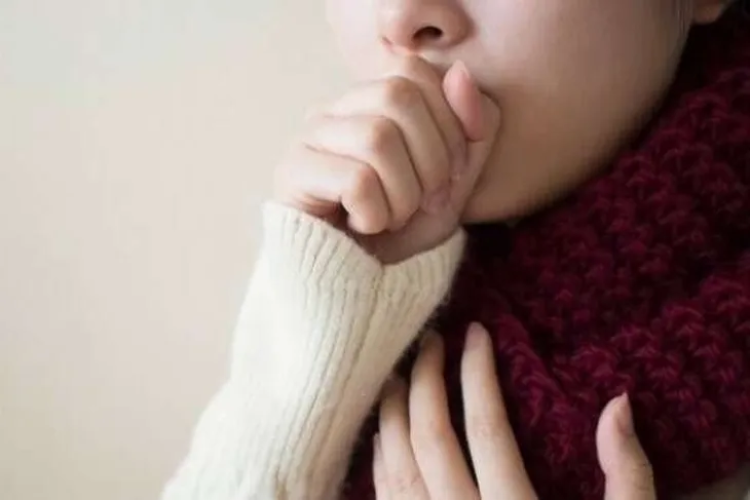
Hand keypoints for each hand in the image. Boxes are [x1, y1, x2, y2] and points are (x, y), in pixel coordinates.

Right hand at [274, 57, 500, 262]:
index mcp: (370, 102)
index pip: (415, 71)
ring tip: (392, 218)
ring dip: (404, 194)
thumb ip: (472, 128)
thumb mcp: (456, 181)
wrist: (358, 286)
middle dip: (432, 158)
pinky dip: (376, 214)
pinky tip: (363, 226)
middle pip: (397, 95)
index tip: (451, 176)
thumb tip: (461, 74)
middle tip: (425, 202)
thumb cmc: (401, 231)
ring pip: (376, 137)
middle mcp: (334, 110)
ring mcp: (308, 139)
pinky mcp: (292, 174)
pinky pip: (355, 180)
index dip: (450, 122)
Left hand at [374, 323, 655, 499]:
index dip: (477, 374)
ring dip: (391, 412)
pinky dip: (378, 459)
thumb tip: (618, 403)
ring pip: (394, 466)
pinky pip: (384, 498)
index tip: (476, 332)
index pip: (485, 428)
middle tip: (428, 339)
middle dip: (424, 380)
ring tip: (397, 371)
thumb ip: (628, 477)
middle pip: (429, 439)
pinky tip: (383, 433)